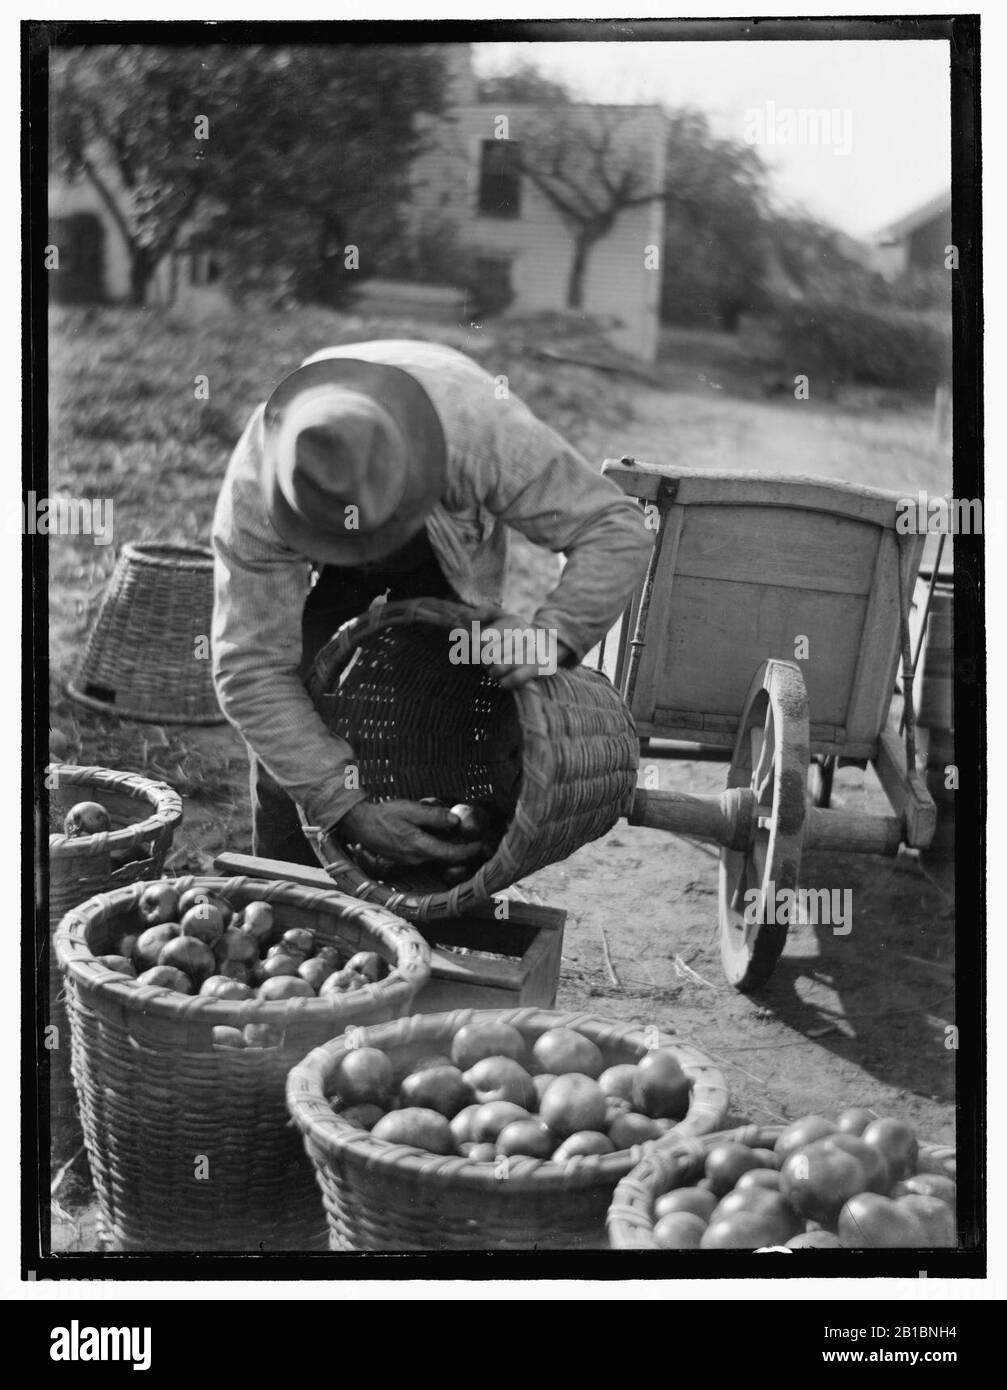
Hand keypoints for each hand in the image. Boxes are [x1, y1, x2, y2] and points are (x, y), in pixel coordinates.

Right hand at [337, 800, 484, 865]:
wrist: (361, 824)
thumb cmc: (384, 815)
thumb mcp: (410, 809)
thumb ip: (433, 816)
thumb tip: (455, 820)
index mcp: (419, 846)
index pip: (451, 854)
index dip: (468, 850)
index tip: (479, 843)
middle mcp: (416, 858)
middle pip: (445, 857)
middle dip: (460, 850)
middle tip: (473, 838)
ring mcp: (409, 861)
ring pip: (435, 856)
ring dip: (448, 848)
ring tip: (457, 835)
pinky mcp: (404, 859)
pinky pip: (425, 855)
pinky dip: (435, 848)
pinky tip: (437, 836)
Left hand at [469, 606, 572, 690]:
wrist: (548, 645)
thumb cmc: (515, 632)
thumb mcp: (502, 616)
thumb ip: (483, 613)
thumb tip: (465, 618)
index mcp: (513, 621)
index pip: (483, 639)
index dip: (476, 648)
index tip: (480, 649)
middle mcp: (524, 635)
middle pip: (489, 655)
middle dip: (484, 661)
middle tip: (488, 662)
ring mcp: (533, 652)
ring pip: (499, 668)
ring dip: (493, 673)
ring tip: (496, 670)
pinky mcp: (539, 668)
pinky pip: (513, 680)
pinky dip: (505, 682)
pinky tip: (505, 679)